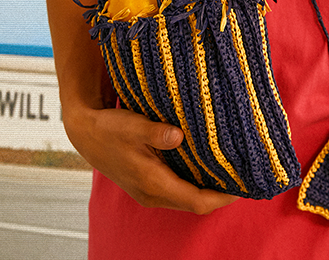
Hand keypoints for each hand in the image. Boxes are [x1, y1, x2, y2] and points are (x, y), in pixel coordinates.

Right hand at [64, 102, 238, 213]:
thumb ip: (157, 132)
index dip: (221, 197)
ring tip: (228, 172)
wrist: (86, 134)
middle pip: (194, 203)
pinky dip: (193, 184)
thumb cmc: (110, 129)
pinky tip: (204, 167)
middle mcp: (152, 194)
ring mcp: (148, 192)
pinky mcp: (146, 185)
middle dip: (219, 195)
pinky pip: (177, 191)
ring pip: (185, 199)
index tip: (242, 186)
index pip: (196, 201)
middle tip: (242, 176)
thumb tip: (179, 135)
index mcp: (153, 182)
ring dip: (206, 190)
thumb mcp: (133, 124)